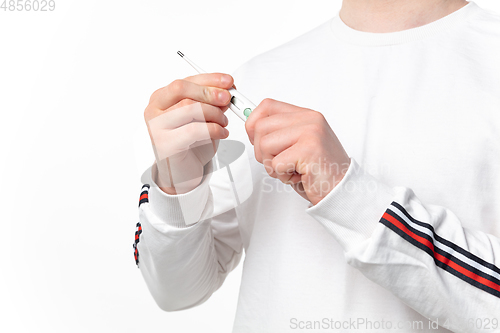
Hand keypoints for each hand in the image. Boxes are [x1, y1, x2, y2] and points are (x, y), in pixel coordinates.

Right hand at [144, 73, 233, 193]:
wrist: (180, 172)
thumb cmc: (189, 144)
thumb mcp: (201, 117)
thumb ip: (209, 103)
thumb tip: (226, 90)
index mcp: (160, 98)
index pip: (185, 81)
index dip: (209, 79)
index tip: (228, 81)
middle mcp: (154, 110)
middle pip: (182, 89)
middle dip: (209, 92)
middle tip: (227, 99)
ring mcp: (157, 127)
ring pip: (189, 108)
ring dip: (214, 113)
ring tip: (224, 122)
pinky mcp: (165, 144)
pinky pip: (194, 130)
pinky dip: (214, 129)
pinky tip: (222, 133)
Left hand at [245, 98, 350, 204]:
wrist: (341, 190)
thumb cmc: (318, 170)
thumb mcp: (296, 145)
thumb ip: (278, 132)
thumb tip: (250, 125)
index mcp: (306, 115)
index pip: (267, 106)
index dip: (253, 123)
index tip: (255, 139)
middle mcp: (309, 120)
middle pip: (260, 127)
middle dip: (262, 151)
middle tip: (280, 162)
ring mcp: (311, 133)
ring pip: (265, 144)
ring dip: (272, 164)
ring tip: (291, 168)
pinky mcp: (309, 150)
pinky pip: (275, 163)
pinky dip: (282, 176)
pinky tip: (298, 175)